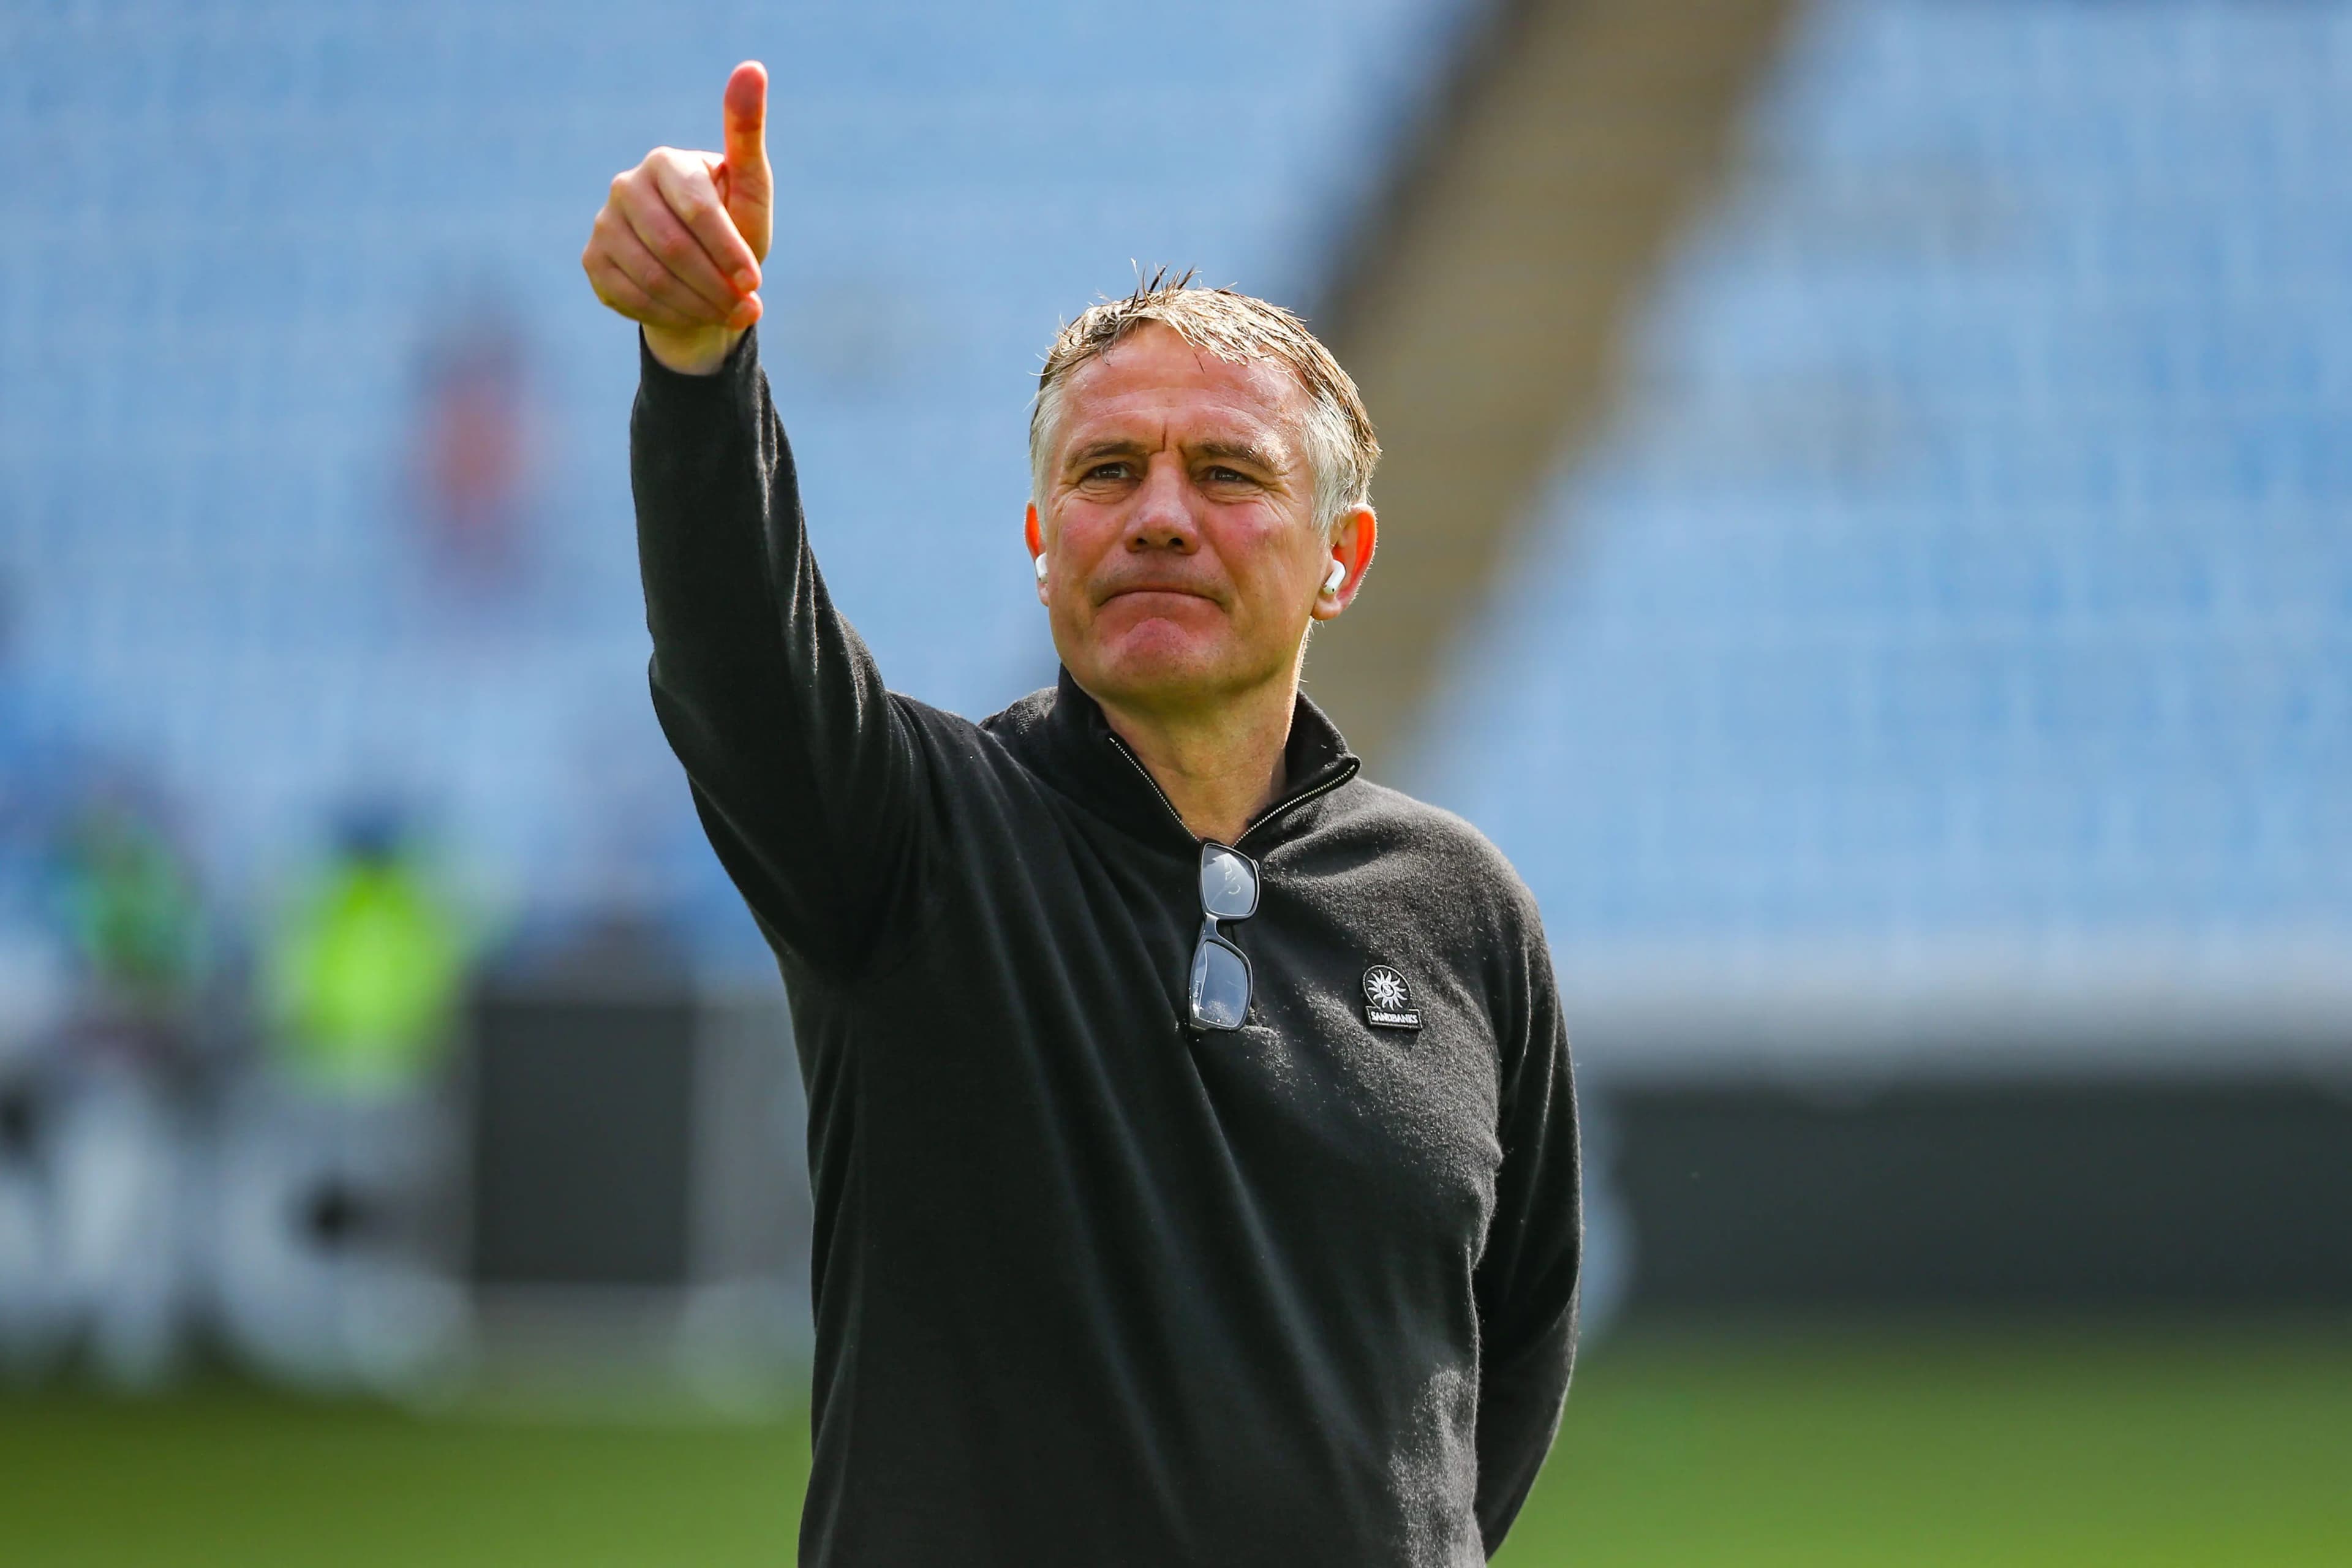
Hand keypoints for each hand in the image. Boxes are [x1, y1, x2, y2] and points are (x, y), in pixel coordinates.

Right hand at [582, 61, 773, 374]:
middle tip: (746, 307)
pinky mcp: (593, 260)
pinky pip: (630, 297)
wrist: (701, 273)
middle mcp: (626, 186)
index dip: (728, 250)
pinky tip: (694, 314)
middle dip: (715, 286)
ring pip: (651, 277)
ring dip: (698, 305)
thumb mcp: (749, 186)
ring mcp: (604, 223)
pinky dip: (671, 314)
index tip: (754, 281)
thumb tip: (752, 68)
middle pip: (671, 247)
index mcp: (665, 162)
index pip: (696, 209)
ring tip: (727, 313)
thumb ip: (747, 133)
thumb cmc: (732, 224)